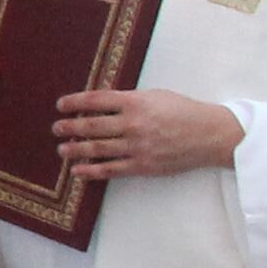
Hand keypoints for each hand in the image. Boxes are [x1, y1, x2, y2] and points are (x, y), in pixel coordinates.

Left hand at [50, 87, 241, 184]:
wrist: (211, 135)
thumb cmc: (183, 111)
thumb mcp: (155, 96)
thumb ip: (128, 99)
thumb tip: (99, 102)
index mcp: (136, 102)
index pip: (96, 100)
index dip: (75, 102)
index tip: (60, 105)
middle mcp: (134, 124)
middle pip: (92, 126)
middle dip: (69, 127)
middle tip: (56, 128)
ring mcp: (138, 146)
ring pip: (97, 148)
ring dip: (75, 149)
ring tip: (61, 149)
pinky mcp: (143, 166)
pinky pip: (111, 169)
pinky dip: (91, 171)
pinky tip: (77, 171)